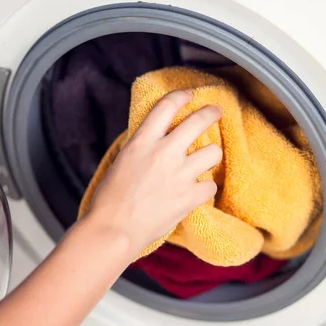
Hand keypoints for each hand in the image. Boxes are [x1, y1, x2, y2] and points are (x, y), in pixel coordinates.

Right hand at [85, 90, 222, 254]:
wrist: (114, 229)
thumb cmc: (109, 200)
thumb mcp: (121, 161)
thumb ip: (142, 147)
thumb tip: (156, 140)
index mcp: (142, 141)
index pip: (167, 106)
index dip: (182, 96)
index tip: (189, 95)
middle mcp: (164, 152)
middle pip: (198, 121)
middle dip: (211, 113)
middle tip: (216, 111)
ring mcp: (180, 174)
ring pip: (213, 152)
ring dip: (210, 155)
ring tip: (204, 161)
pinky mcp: (190, 197)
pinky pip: (211, 185)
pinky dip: (205, 189)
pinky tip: (196, 192)